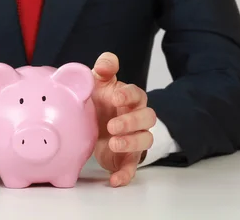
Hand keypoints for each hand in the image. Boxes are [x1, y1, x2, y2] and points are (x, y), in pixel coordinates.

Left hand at [91, 52, 155, 186]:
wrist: (93, 124)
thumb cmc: (99, 101)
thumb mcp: (98, 83)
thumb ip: (104, 70)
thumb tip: (108, 60)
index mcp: (130, 99)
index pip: (137, 94)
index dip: (128, 95)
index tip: (115, 98)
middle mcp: (136, 118)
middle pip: (147, 119)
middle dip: (131, 122)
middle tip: (112, 125)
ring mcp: (133, 139)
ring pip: (144, 141)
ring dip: (131, 143)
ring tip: (113, 143)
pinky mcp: (126, 158)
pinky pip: (131, 168)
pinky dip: (125, 175)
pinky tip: (114, 180)